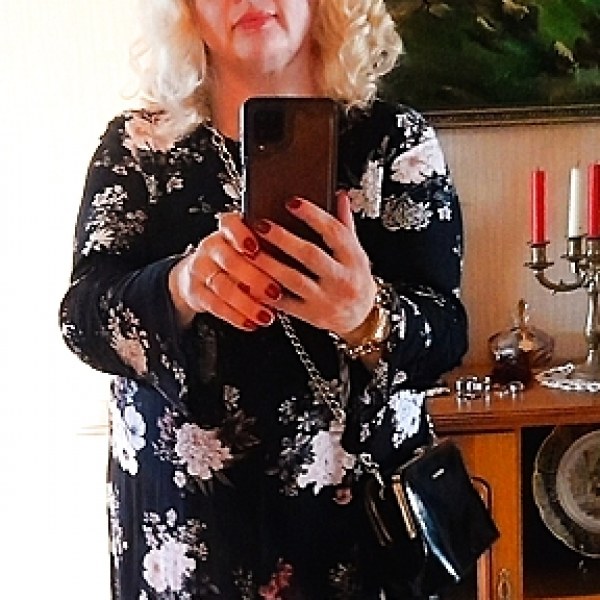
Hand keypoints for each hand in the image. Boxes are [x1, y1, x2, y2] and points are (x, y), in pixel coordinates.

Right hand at [168, 212, 282, 329]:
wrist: (201, 274)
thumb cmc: (237, 258)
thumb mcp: (251, 248)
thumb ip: (269, 248)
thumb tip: (299, 255)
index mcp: (227, 230)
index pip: (229, 224)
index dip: (241, 235)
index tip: (256, 248)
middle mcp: (211, 247)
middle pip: (230, 260)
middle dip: (254, 278)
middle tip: (275, 292)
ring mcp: (200, 270)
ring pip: (222, 286)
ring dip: (247, 303)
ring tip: (267, 315)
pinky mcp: (196, 292)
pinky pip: (214, 305)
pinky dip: (235, 316)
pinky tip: (251, 323)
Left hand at [249, 191, 377, 336]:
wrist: (361, 319)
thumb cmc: (356, 281)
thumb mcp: (357, 252)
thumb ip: (345, 224)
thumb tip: (339, 195)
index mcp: (354, 259)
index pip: (334, 232)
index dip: (313, 215)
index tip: (292, 202)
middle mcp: (342, 279)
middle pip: (310, 255)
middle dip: (283, 238)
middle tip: (261, 225)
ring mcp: (326, 299)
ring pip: (294, 280)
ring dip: (269, 264)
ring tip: (250, 250)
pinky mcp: (311, 315)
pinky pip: (286, 304)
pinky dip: (267, 292)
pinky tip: (251, 279)